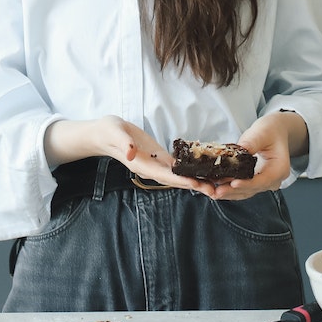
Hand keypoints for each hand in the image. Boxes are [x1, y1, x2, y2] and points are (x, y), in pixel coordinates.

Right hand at [44, 116, 207, 192]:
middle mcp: (151, 168)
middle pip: (175, 179)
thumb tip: (131, 153)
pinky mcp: (159, 157)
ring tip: (217, 183)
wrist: (104, 133)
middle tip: (216, 189)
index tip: (196, 184)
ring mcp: (156, 164)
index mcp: (141, 165)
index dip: (180, 180)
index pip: (164, 175)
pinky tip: (205, 170)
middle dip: (194, 184)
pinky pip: (177, 166)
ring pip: (179, 175)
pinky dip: (191, 169)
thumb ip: (123, 144)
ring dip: (196, 180)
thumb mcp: (114, 133)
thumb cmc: (108, 132)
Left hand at [196, 110, 308, 200]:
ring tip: (210, 190)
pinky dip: (227, 188)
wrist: (274, 132)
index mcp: (279, 169)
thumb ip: (253, 141)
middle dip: (231, 191)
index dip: (247, 183)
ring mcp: (262, 183)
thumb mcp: (263, 132)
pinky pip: (239, 189)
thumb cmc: (271, 131)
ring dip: (226, 192)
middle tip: (214, 191)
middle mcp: (272, 180)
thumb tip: (241, 149)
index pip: (262, 180)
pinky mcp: (252, 182)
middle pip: (250, 189)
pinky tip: (213, 187)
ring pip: (243, 192)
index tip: (233, 183)